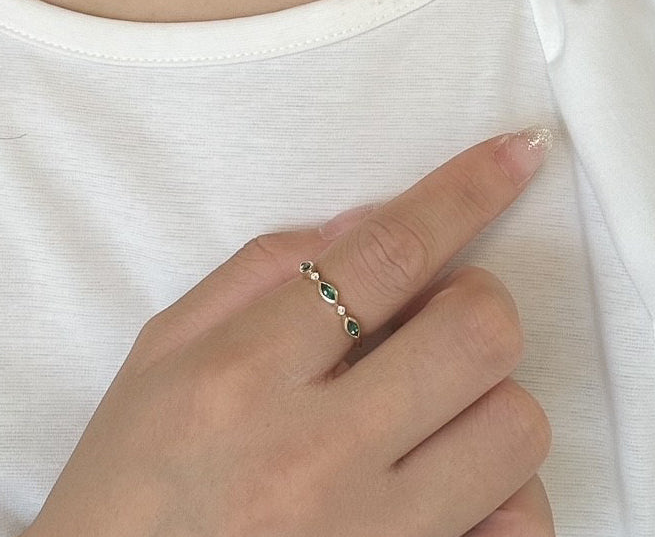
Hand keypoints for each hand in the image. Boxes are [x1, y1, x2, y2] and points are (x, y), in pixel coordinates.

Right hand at [28, 128, 555, 536]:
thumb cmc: (132, 479)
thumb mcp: (162, 350)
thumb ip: (258, 270)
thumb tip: (362, 224)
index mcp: (245, 374)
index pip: (385, 255)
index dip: (464, 192)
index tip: (515, 154)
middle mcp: (316, 455)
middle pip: (477, 333)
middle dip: (477, 300)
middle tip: (431, 317)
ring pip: (515, 427)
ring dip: (487, 395)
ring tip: (427, 408)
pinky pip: (522, 527)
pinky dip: (503, 489)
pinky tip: (447, 478)